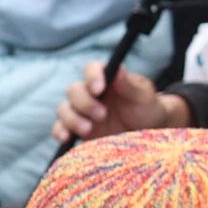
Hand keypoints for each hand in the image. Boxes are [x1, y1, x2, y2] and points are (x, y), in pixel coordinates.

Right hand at [54, 63, 185, 147]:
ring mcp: (82, 111)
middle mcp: (91, 93)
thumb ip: (131, 85)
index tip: (99, 89)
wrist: (148, 134)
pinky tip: (67, 138)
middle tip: (102, 115)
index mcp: (107, 79)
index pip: (92, 69)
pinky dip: (60, 131)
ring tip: (88, 129)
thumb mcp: (144, 97)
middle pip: (74, 90)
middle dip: (85, 103)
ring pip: (64, 109)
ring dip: (72, 118)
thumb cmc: (147, 109)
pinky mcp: (77, 129)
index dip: (92, 76)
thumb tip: (118, 69)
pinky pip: (59, 128)